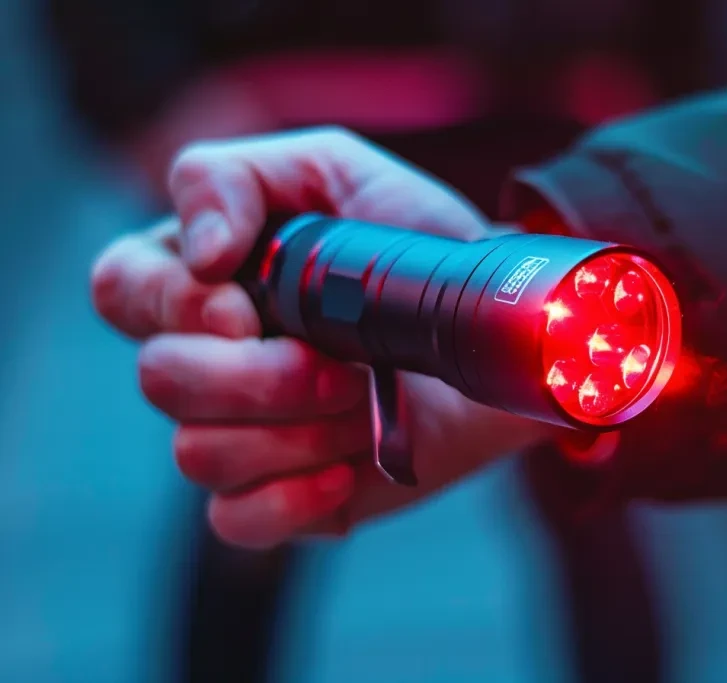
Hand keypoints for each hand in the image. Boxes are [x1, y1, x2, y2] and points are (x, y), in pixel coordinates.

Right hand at [92, 127, 559, 548]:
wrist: (491, 333)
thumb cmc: (415, 248)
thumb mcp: (336, 174)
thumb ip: (238, 177)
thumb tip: (201, 251)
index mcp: (202, 278)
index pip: (122, 289)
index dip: (174, 304)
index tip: (250, 309)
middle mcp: (208, 359)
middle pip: (160, 380)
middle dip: (258, 376)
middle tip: (343, 363)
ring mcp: (242, 433)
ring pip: (200, 452)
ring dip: (299, 428)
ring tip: (365, 401)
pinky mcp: (283, 496)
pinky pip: (238, 520)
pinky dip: (293, 497)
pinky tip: (349, 465)